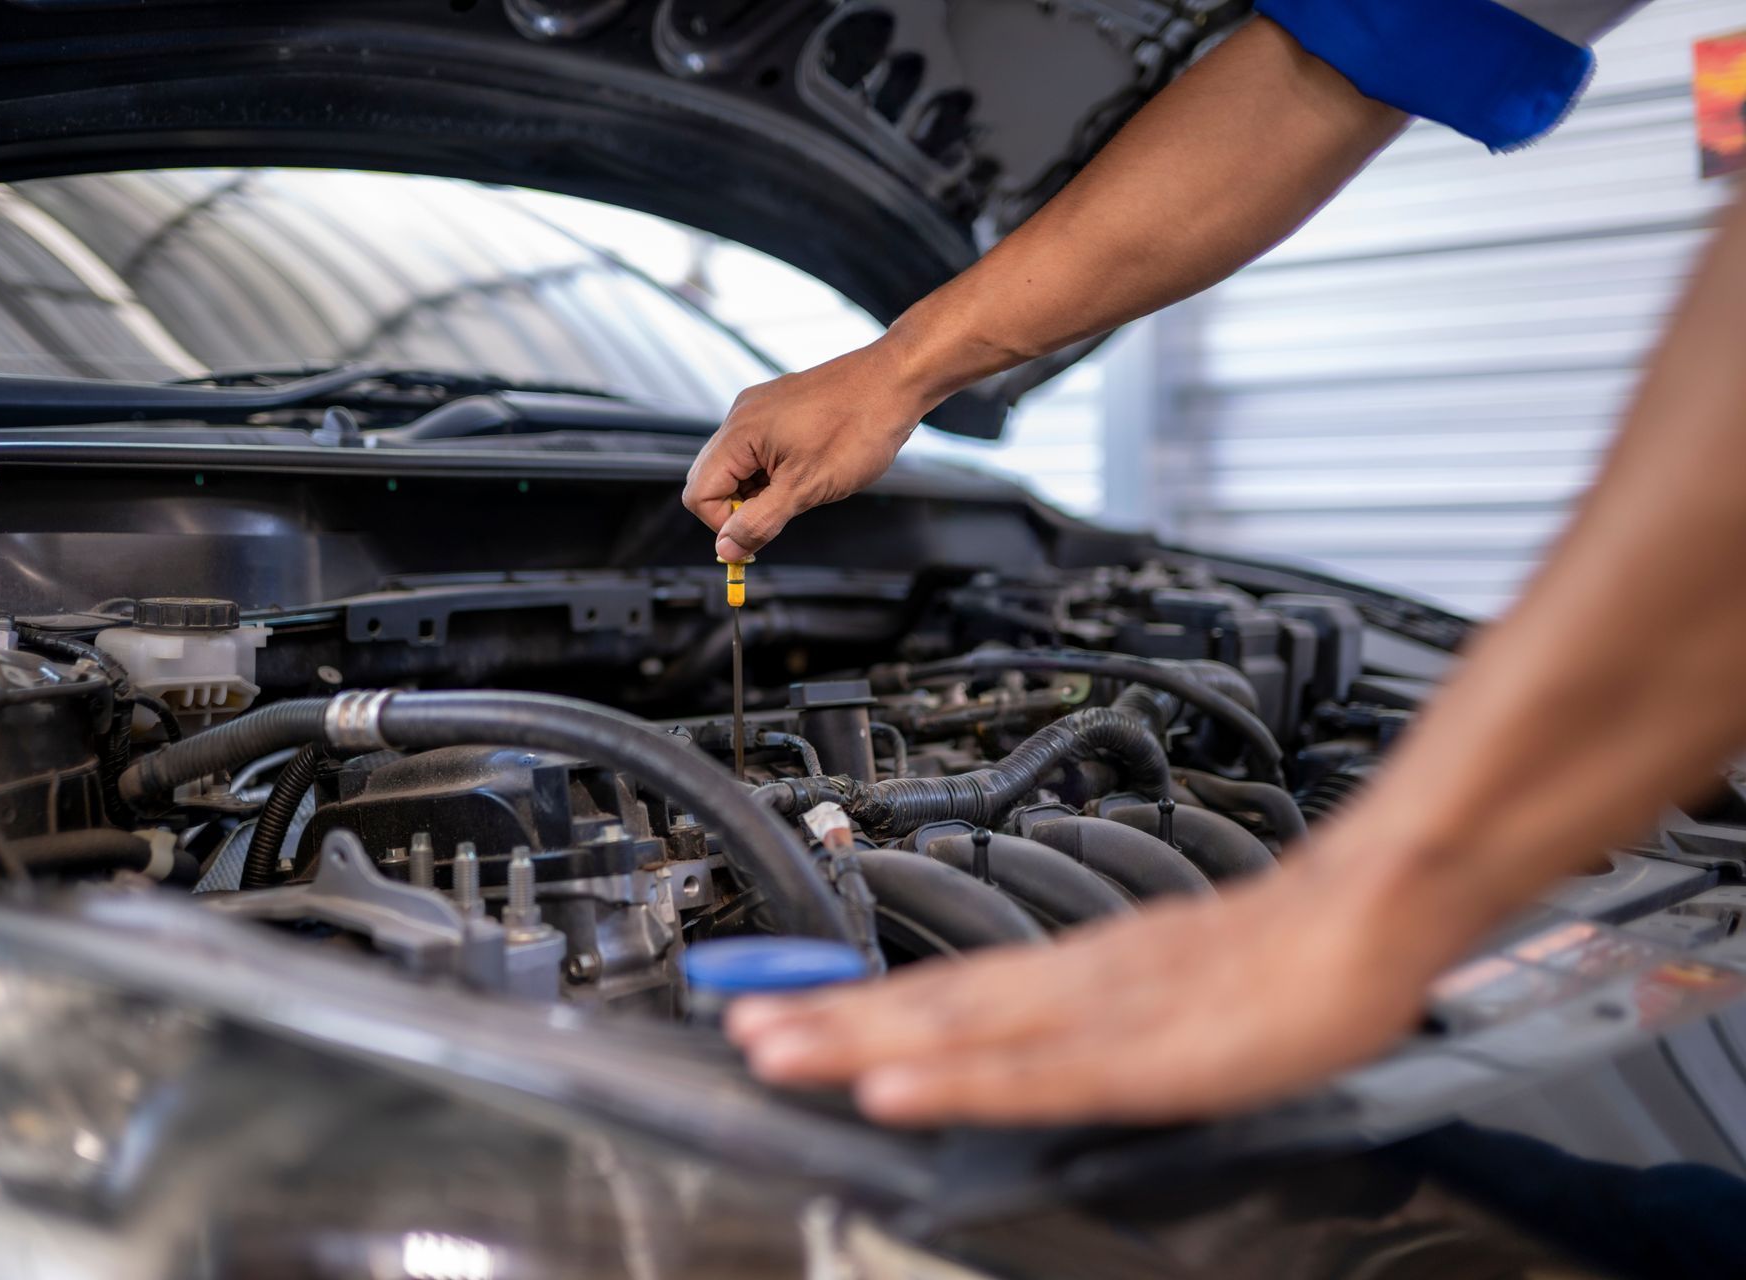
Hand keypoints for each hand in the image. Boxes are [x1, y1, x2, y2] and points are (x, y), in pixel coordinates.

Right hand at [683, 341, 933, 561]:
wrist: (896, 381)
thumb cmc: (858, 426)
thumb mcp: (806, 488)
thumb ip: (760, 521)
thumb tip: (727, 548)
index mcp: (740, 433)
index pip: (699, 493)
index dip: (724, 524)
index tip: (756, 538)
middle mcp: (742, 416)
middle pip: (712, 478)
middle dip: (740, 507)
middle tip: (781, 514)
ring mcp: (760, 408)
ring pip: (738, 465)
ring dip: (760, 489)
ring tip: (803, 487)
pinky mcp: (779, 407)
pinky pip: (759, 448)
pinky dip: (774, 470)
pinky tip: (808, 470)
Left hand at [724, 852, 1442, 1125]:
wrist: (1369, 912)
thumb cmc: (1283, 955)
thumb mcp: (1173, 986)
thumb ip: (1099, 1011)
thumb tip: (1033, 1038)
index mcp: (1077, 971)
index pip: (947, 991)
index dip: (858, 1007)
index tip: (778, 1014)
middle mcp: (1072, 982)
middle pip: (933, 1006)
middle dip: (831, 1023)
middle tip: (741, 1032)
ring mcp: (1105, 1013)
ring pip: (962, 1032)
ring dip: (862, 1043)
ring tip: (778, 1051)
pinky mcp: (1150, 1052)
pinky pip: (1036, 1074)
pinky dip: (957, 1083)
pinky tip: (898, 1091)